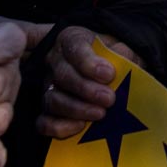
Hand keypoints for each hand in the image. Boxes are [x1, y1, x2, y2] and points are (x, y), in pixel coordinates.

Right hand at [36, 24, 132, 140]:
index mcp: (72, 40)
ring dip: (77, 109)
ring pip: (53, 99)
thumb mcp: (122, 50)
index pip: (75, 48)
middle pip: (63, 76)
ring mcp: (48, 87)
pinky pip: (43, 122)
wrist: (110, 76)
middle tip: (109, 99)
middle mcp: (55, 62)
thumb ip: (123, 53)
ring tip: (100, 114)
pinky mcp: (47, 110)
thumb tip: (122, 58)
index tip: (109, 74)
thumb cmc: (115, 59)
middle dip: (86, 89)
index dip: (90, 63)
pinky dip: (59, 127)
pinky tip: (80, 127)